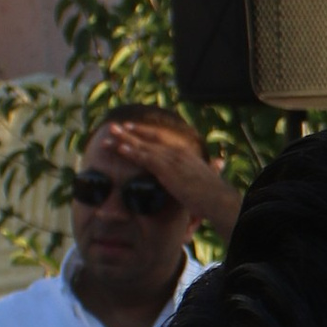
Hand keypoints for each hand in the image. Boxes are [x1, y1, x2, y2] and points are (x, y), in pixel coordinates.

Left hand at [93, 113, 239, 238]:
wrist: (217, 199)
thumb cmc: (215, 192)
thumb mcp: (209, 176)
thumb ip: (209, 169)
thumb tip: (218, 165)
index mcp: (185, 152)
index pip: (161, 137)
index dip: (144, 132)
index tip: (130, 127)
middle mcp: (177, 151)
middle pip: (148, 138)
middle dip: (129, 132)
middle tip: (113, 127)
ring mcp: (171, 159)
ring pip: (143, 146)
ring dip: (124, 140)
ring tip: (108, 136)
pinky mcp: (167, 169)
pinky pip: (145, 158)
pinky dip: (132, 152)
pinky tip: (120, 148)